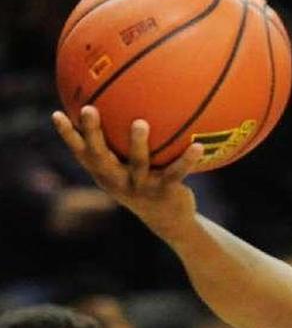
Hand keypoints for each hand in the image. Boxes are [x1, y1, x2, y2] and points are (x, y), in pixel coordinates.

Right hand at [51, 106, 203, 239]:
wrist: (169, 221)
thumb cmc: (147, 184)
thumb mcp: (130, 168)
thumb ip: (122, 145)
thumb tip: (127, 106)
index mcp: (106, 174)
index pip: (81, 153)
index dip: (68, 135)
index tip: (56, 114)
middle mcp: (118, 181)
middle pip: (101, 156)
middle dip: (93, 133)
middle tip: (89, 109)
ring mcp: (141, 187)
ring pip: (137, 164)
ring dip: (137, 144)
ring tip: (140, 123)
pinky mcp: (164, 192)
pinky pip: (176, 172)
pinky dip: (187, 159)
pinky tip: (198, 145)